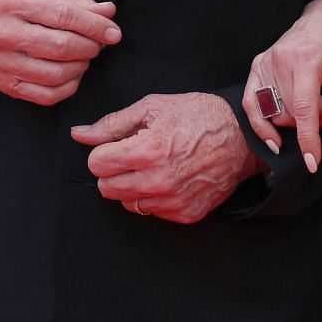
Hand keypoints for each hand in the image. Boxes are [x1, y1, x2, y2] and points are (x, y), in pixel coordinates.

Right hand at [0, 0, 121, 105]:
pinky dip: (69, 87)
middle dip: (90, 46)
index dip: (94, 26)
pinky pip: (47, 95)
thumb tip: (107, 12)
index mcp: (14, 3)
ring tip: (84, 56)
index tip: (113, 31)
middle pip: (61, 47)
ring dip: (81, 66)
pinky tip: (72, 73)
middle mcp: (5, 33)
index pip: (63, 16)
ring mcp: (4, 63)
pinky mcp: (6, 85)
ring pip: (56, 74)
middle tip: (99, 43)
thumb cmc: (9, 6)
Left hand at [71, 93, 263, 222]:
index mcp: (146, 150)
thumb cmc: (198, 116)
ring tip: (153, 167)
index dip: (104, 152)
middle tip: (133, 157)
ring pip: (128, 203)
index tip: (117, 146)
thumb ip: (112, 124)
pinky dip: (155, 198)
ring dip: (133, 187)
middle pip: (107, 189)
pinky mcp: (186, 214)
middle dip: (113, 171)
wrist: (241, 136)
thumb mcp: (152, 107)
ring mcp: (173, 201)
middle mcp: (158, 181)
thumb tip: (80, 135)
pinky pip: (153, 213)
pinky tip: (169, 179)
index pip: (96, 164)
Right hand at [242, 0, 321, 172]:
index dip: (308, 140)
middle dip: (309, 122)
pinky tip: (273, 138)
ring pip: (274, 112)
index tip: (312, 163)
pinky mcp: (257, 65)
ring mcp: (265, 61)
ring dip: (293, 118)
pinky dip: (261, 122)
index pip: (303, 110)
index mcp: (305, 60)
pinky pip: (252, 102)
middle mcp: (279, 60)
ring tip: (311, 101)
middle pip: (289, 113)